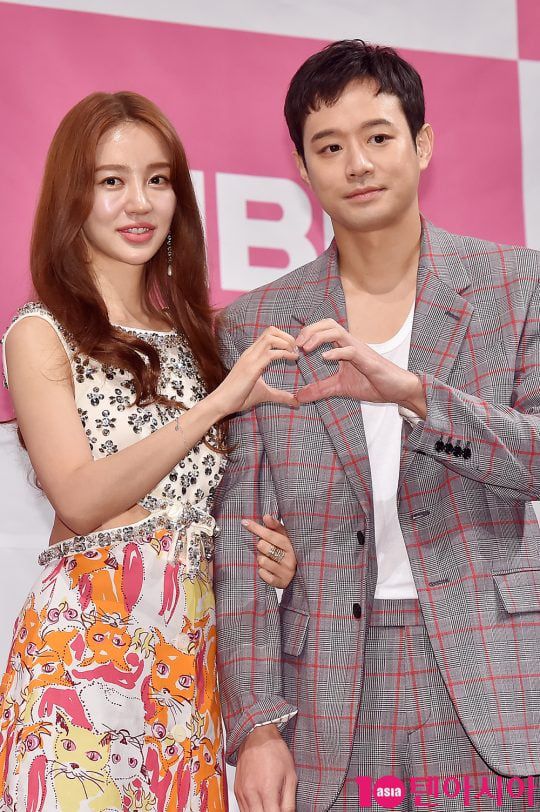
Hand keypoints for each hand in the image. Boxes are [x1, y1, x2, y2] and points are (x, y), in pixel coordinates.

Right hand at [212, 327, 298, 417]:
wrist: (221, 402)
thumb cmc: (239, 397)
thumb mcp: (264, 394)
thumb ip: (280, 395)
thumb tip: (296, 401)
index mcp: (252, 354)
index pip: (269, 335)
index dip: (284, 338)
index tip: (294, 350)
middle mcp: (250, 352)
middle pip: (271, 331)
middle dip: (287, 336)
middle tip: (296, 350)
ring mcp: (250, 358)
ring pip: (271, 337)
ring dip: (287, 342)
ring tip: (295, 353)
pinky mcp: (251, 368)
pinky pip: (271, 354)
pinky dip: (285, 353)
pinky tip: (292, 359)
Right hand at [236, 724, 296, 811]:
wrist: (257, 735)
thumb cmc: (275, 751)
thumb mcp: (291, 776)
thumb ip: (290, 802)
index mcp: (267, 790)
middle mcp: (251, 793)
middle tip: (276, 809)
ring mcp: (242, 793)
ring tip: (269, 806)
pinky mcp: (237, 791)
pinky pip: (243, 809)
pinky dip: (252, 811)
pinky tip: (261, 806)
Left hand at [242, 514, 296, 588]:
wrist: (300, 574)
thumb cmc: (287, 551)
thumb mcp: (284, 537)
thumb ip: (275, 526)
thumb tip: (266, 516)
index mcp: (290, 545)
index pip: (270, 534)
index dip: (256, 528)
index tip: (244, 522)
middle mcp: (290, 558)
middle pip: (263, 546)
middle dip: (260, 546)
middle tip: (265, 547)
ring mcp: (286, 572)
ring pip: (262, 561)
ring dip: (261, 559)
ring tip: (268, 559)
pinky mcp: (281, 583)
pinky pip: (263, 574)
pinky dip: (262, 572)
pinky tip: (268, 569)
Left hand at [295, 319, 425, 416]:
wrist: (397, 390)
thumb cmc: (372, 384)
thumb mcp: (340, 388)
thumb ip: (320, 389)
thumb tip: (299, 396)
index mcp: (344, 347)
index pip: (323, 329)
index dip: (307, 333)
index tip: (294, 347)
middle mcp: (351, 344)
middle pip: (328, 324)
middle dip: (310, 330)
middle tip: (297, 345)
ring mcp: (359, 350)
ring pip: (337, 332)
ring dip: (318, 337)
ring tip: (306, 348)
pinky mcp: (367, 360)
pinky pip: (350, 351)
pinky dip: (336, 352)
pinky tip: (324, 358)